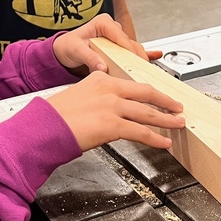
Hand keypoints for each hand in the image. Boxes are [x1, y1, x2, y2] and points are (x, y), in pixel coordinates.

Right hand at [47, 72, 185, 150]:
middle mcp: (108, 88)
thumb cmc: (55, 116)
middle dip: (165, 100)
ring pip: (148, 112)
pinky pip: (140, 132)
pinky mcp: (112, 124)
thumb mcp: (80, 97)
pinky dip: (155, 138)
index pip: (131, 83)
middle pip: (146, 92)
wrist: (42, 126)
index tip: (158, 95)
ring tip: (178, 124)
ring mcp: (112, 106)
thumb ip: (100, 101)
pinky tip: (163, 142)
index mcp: (100, 78)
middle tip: (177, 106)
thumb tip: (115, 115)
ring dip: (166, 119)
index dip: (149, 91)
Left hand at [52, 14, 150, 74]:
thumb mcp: (75, 49)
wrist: (63, 51)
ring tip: (147, 71)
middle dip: (137, 57)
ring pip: (133, 49)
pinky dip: (144, 55)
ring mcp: (116, 38)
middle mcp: (112, 29)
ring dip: (139, 60)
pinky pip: (133, 51)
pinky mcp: (118, 48)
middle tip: (142, 70)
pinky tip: (156, 55)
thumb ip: (88, 57)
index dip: (128, 50)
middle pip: (129, 44)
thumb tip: (102, 66)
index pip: (120, 37)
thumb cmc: (68, 46)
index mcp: (103, 23)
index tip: (134, 62)